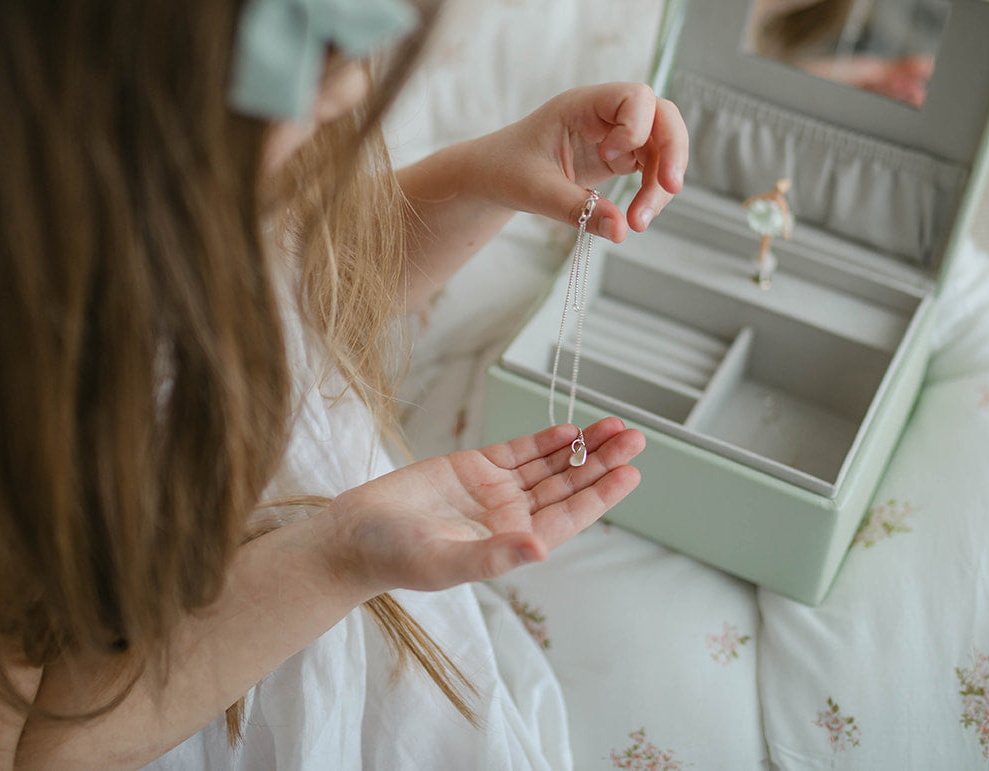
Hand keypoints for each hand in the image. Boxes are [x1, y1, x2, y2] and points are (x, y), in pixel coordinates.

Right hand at [320, 417, 644, 596]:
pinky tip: (568, 429)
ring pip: (548, 465)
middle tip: (636, 438)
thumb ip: (494, 556)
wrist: (352, 536)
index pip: (568, 517)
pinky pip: (517, 452)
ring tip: (614, 426)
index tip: (630, 473)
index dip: (601, 494)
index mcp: (511, 543)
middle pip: (566, 485)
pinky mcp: (472, 467)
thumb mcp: (446, 561)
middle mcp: (509, 516)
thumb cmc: (395, 558)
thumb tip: (540, 549)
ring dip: (581, 446)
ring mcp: (492, 490)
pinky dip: (543, 440)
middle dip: (602, 462)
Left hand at [480, 83, 688, 242]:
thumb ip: (578, 208)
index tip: (610, 157)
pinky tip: (636, 218)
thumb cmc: (506, 170)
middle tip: (671, 188)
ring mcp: (617, 135)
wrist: (492, 176)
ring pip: (662, 148)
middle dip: (672, 151)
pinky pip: (652, 169)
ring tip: (639, 223)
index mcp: (582, 105)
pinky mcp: (620, 158)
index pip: (634, 97)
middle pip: (662, 117)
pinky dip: (652, 193)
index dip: (636, 126)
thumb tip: (621, 232)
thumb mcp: (536, 190)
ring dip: (661, 184)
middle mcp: (605, 114)